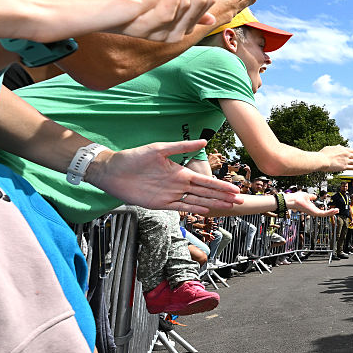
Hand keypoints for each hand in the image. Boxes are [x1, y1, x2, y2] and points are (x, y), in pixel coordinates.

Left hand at [85, 139, 241, 214]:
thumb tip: (204, 141)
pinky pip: (180, 208)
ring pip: (197, 201)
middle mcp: (179, 184)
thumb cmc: (134, 157)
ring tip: (228, 208)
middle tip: (239, 201)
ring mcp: (171, 195)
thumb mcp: (159, 149)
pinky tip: (205, 211)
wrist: (113, 171)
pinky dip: (193, 210)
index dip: (221, 186)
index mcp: (180, 172)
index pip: (206, 181)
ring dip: (213, 204)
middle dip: (223, 197)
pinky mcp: (160, 204)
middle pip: (206, 193)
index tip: (235, 189)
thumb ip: (181, 146)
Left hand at [286, 191, 338, 216]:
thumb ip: (311, 197)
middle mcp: (312, 211)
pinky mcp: (313, 213)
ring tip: (337, 211)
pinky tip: (333, 211)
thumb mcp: (307, 196)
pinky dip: (329, 212)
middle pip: (323, 213)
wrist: (292, 200)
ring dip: (331, 213)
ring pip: (324, 214)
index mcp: (311, 208)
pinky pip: (323, 214)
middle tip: (337, 211)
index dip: (326, 209)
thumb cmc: (297, 198)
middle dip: (330, 212)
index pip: (320, 210)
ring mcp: (313, 212)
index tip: (332, 208)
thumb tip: (314, 196)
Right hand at [318, 145, 352, 171]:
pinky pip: (352, 167)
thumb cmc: (323, 154)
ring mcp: (345, 160)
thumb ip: (335, 147)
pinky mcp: (344, 167)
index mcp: (342, 148)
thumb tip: (337, 146)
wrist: (322, 160)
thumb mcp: (329, 148)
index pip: (351, 150)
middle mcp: (345, 154)